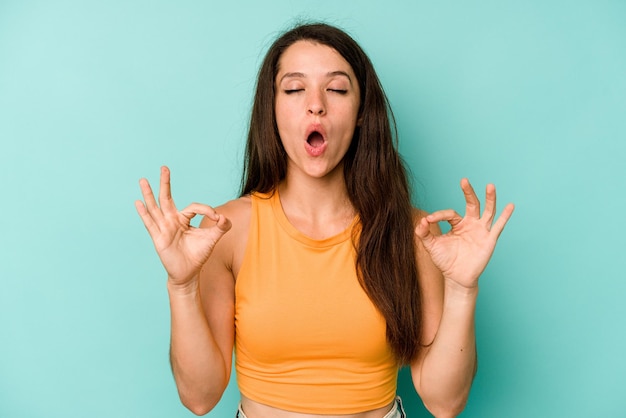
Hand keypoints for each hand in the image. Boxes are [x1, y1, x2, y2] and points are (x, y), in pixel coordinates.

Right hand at [135, 166, 231, 286]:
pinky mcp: (159, 238)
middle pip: (167, 198)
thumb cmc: (198, 255)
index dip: (207, 210)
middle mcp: (172, 221)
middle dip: (166, 183)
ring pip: (155, 208)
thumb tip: (225, 216)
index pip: (194, 207)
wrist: (188, 273)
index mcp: (184, 219)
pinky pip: (150, 224)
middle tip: (164, 167)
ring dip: (149, 194)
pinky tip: (138, 203)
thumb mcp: (212, 239)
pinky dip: (144, 213)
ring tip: (143, 180)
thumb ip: (221, 227)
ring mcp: (164, 228)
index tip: (217, 218)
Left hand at [415, 178, 513, 288]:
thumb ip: (423, 234)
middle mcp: (471, 224)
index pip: (449, 213)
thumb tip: (420, 220)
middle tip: (464, 180)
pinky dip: (505, 216)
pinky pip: (498, 226)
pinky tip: (510, 205)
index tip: (428, 220)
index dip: (438, 215)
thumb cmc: (445, 260)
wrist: (456, 277)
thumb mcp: (431, 246)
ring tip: (490, 186)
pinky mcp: (489, 239)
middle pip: (472, 204)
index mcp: (457, 224)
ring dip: (489, 198)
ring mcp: (481, 231)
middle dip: (468, 192)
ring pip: (487, 211)